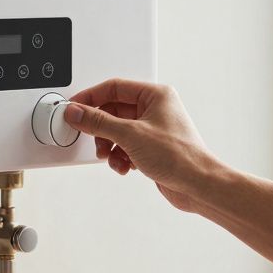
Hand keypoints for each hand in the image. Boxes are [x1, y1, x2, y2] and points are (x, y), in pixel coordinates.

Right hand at [63, 78, 216, 212]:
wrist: (198, 185)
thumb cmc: (179, 156)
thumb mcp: (130, 135)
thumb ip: (98, 122)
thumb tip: (76, 112)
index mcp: (155, 95)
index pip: (114, 87)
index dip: (91, 97)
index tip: (74, 107)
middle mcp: (155, 109)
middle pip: (114, 111)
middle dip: (101, 128)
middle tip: (88, 135)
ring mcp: (153, 129)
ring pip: (118, 131)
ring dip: (109, 145)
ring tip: (109, 155)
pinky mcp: (152, 148)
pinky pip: (125, 146)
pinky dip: (120, 156)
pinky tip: (124, 165)